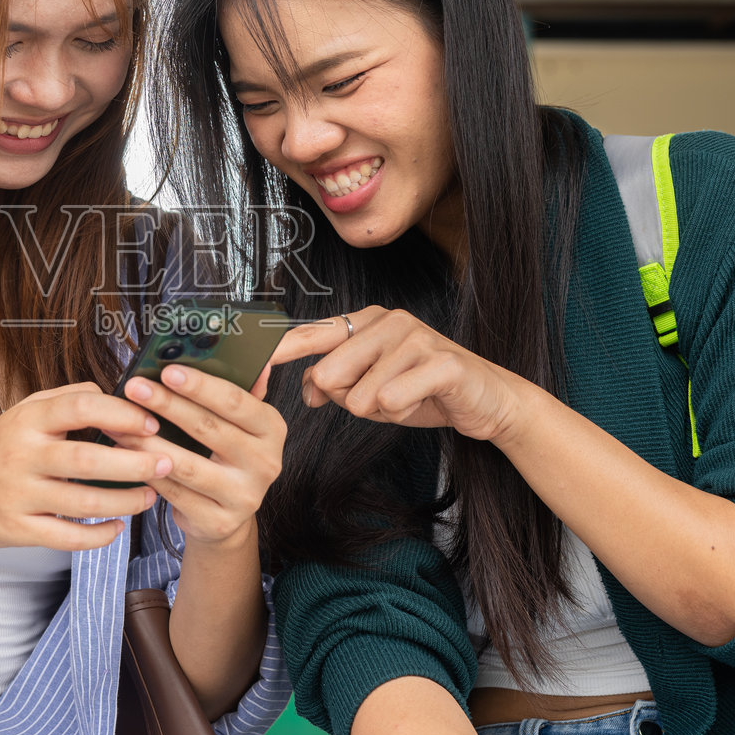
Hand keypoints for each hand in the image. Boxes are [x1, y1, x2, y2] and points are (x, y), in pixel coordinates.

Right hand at [0, 382, 166, 550]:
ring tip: (151, 497)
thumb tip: (116, 395)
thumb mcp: (22, 413)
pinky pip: (67, 537)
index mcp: (27, 420)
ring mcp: (18, 495)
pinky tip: (118, 528)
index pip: (79, 407)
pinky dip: (98, 536)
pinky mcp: (17, 530)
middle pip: (87, 459)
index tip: (150, 423)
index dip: (121, 413)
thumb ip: (67, 400)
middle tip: (167, 463)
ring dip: (126, 501)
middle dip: (134, 463)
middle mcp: (21, 455)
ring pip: (83, 502)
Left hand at [107, 366, 284, 546]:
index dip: (200, 385)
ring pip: (187, 464)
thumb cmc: (227, 457)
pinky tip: (124, 455)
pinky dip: (146, 471)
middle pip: (209, 428)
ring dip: (148, 441)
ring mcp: (244, 496)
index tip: (167, 369)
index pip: (236, 401)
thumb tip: (251, 356)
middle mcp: (266, 463)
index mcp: (273, 429)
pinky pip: (174, 492)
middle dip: (167, 405)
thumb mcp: (240, 424)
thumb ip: (240, 390)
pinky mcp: (218, 521)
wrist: (227, 516)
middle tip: (135, 387)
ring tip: (119, 423)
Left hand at [268, 308, 527, 442]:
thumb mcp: (372, 389)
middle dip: (350, 401)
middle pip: (329, 375)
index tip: (248, 368)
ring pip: (360, 397)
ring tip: (408, 397)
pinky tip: (424, 401)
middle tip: (384, 397)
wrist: (486, 399)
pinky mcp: (442, 361)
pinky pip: (393, 401)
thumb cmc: (423, 390)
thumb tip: (308, 391)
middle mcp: (388, 321)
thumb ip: (336, 384)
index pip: (309, 334)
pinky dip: (403, 413)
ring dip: (381, 411)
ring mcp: (416, 337)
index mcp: (366, 322)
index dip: (276, 353)